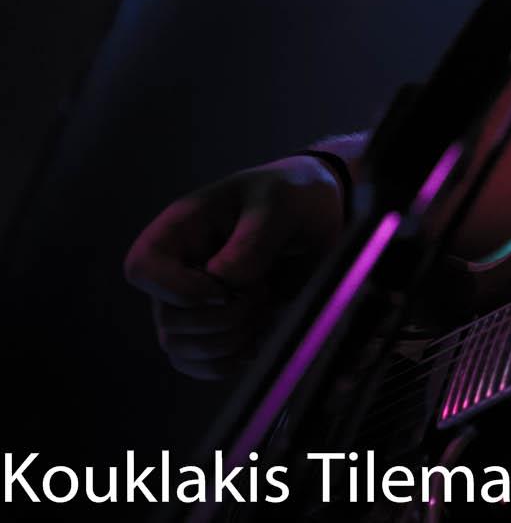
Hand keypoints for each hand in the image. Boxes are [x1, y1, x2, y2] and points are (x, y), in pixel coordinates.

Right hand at [124, 156, 345, 379]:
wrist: (317, 215)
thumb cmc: (292, 196)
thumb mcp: (281, 204)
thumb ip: (254, 238)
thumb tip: (223, 280)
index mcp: (181, 230)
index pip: (142, 269)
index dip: (179, 290)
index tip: (226, 287)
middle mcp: (178, 269)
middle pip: (168, 321)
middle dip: (223, 319)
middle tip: (263, 291)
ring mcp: (191, 302)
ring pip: (180, 349)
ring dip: (230, 340)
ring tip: (264, 309)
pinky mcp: (212, 326)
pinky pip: (199, 365)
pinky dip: (229, 362)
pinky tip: (258, 339)